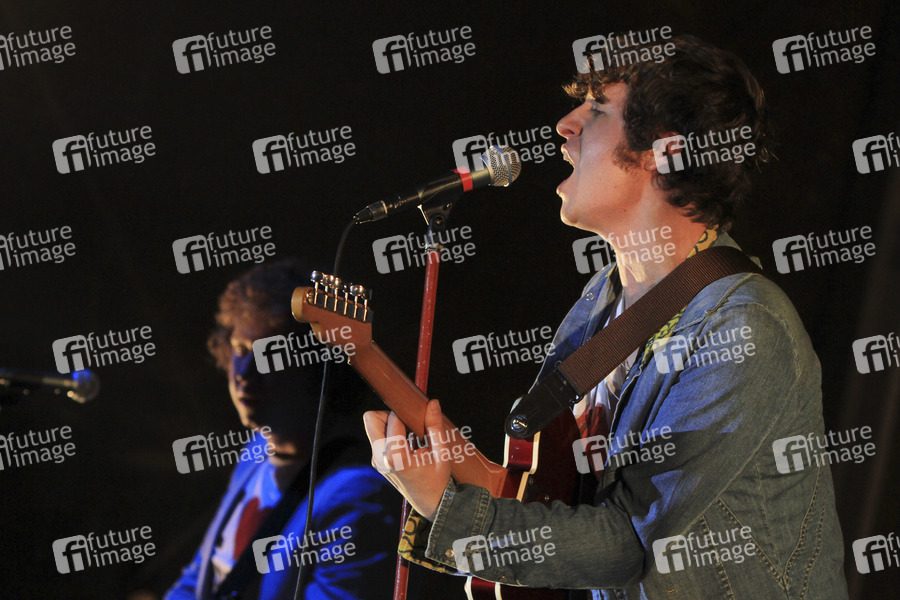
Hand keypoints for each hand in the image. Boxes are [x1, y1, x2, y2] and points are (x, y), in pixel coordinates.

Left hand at [363, 399, 451, 520]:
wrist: (431, 503)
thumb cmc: (438, 480)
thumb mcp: (442, 453)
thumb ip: (435, 427)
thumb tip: (433, 403)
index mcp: (395, 457)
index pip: (393, 419)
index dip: (406, 412)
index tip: (418, 413)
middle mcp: (380, 459)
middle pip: (371, 419)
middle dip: (389, 414)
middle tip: (409, 422)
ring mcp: (376, 461)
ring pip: (373, 426)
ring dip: (390, 424)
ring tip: (411, 436)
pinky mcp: (377, 461)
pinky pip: (378, 437)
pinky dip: (391, 434)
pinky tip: (408, 443)